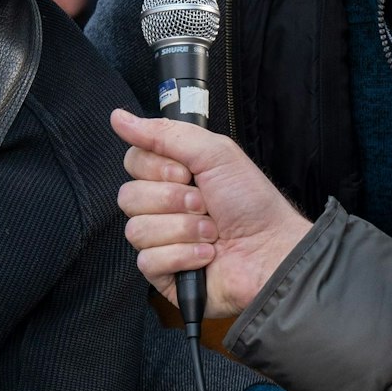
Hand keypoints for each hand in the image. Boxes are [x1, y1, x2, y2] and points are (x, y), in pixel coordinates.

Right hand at [111, 109, 311, 318]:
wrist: (272, 249)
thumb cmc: (251, 203)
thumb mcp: (215, 153)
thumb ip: (166, 133)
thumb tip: (119, 117)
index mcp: (172, 176)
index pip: (133, 162)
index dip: (156, 168)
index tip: (186, 173)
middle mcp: (162, 207)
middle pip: (128, 196)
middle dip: (172, 199)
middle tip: (204, 204)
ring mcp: (161, 241)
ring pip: (136, 230)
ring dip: (182, 229)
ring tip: (211, 232)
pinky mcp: (163, 273)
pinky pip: (148, 261)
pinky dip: (183, 255)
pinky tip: (206, 255)